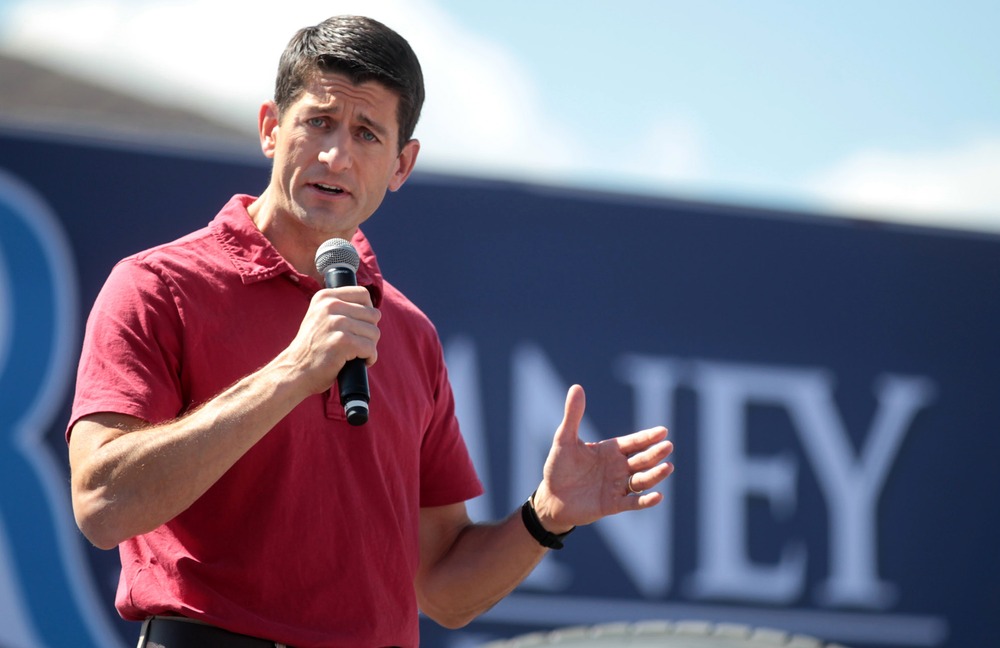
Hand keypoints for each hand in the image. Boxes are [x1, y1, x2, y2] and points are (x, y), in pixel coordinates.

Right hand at [282, 286, 380, 394]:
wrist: (294, 370)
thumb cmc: (313, 348)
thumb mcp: (321, 317)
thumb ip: (342, 308)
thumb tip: (375, 312)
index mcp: (325, 296)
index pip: (363, 294)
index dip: (367, 313)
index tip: (358, 327)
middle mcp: (330, 305)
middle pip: (373, 314)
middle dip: (369, 332)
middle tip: (357, 344)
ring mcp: (336, 323)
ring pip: (374, 332)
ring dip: (369, 347)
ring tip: (355, 353)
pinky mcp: (342, 341)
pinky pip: (370, 348)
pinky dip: (370, 358)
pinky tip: (360, 362)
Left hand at [532, 385, 673, 532]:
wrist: (551, 497)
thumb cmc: (559, 466)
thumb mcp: (564, 439)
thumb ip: (573, 415)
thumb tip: (576, 387)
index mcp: (611, 450)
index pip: (634, 442)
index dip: (648, 437)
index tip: (663, 431)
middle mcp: (618, 467)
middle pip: (642, 460)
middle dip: (655, 453)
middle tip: (668, 446)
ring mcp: (617, 486)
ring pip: (642, 480)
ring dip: (655, 475)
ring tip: (668, 467)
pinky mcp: (613, 505)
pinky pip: (633, 503)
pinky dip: (645, 501)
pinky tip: (658, 496)